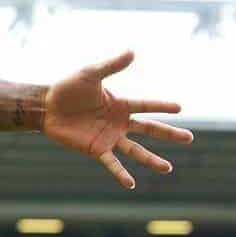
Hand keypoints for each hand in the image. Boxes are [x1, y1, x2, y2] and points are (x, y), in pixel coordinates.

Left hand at [43, 50, 193, 188]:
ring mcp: (109, 137)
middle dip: (169, 134)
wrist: (46, 106)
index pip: (147, 105)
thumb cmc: (67, 88)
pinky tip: (131, 184)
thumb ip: (111, 66)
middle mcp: (119, 122)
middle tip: (189, 138)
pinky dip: (121, 174)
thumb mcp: (90, 74)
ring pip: (135, 151)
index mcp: (120, 104)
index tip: (180, 108)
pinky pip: (111, 163)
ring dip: (151, 160)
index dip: (162, 106)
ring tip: (168, 169)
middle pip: (149, 129)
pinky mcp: (95, 149)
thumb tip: (132, 51)